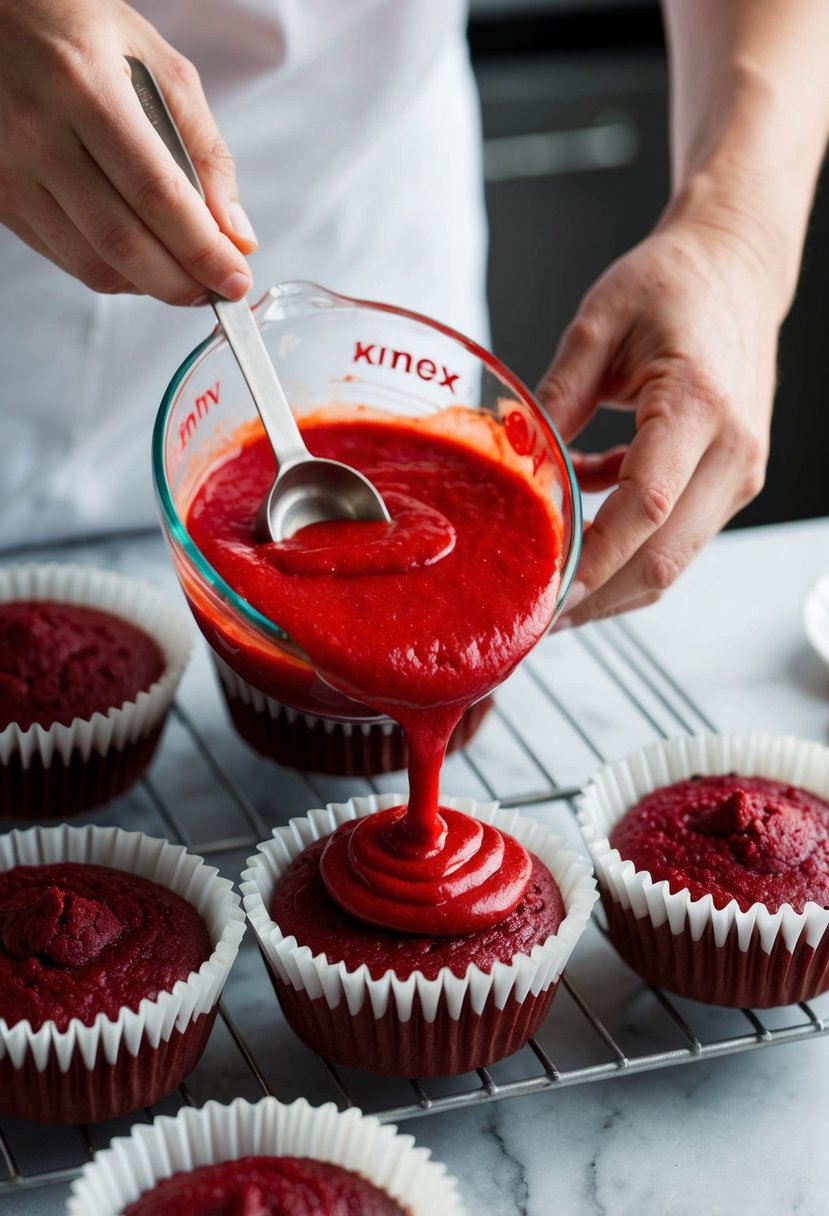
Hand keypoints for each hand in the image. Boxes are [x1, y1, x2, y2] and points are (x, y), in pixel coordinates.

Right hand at [0, 0, 255, 303]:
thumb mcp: (156, 63)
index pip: (158, 195)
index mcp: (84, 87)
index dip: (203, 250)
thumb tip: (234, 233)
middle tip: (217, 291)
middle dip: (182, 283)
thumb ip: (205, 149)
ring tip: (185, 279)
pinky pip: (64, 257)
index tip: (235, 278)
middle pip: (123, 242)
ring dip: (150, 286)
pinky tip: (141, 262)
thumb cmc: (74, 27)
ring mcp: (10, 169)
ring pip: (92, 262)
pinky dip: (113, 273)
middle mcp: (38, 132)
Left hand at [538, 214, 779, 626]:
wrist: (736, 269)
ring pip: (674, 560)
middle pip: (665, 557)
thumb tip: (512, 459)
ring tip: (553, 592)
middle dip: (598, 599)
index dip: (594, 561)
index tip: (547, 595)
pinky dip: (629, 549)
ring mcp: (740, 472)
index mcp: (699, 404)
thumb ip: (554, 397)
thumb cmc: (673, 285)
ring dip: (612, 584)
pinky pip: (677, 537)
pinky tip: (584, 536)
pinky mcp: (732, 481)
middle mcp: (733, 450)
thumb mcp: (597, 325)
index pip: (646, 506)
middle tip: (538, 618)